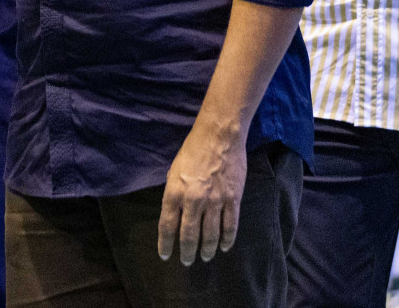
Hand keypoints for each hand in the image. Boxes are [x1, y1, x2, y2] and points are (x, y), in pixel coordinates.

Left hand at [157, 117, 247, 265]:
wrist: (218, 136)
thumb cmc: (192, 151)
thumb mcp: (174, 171)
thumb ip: (174, 195)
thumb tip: (174, 215)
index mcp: (175, 192)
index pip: (167, 226)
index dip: (165, 244)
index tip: (165, 256)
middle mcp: (194, 200)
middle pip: (189, 235)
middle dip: (187, 252)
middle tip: (187, 262)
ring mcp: (215, 201)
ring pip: (211, 234)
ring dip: (207, 249)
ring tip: (204, 257)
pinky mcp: (233, 199)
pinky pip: (230, 225)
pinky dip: (227, 239)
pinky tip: (224, 247)